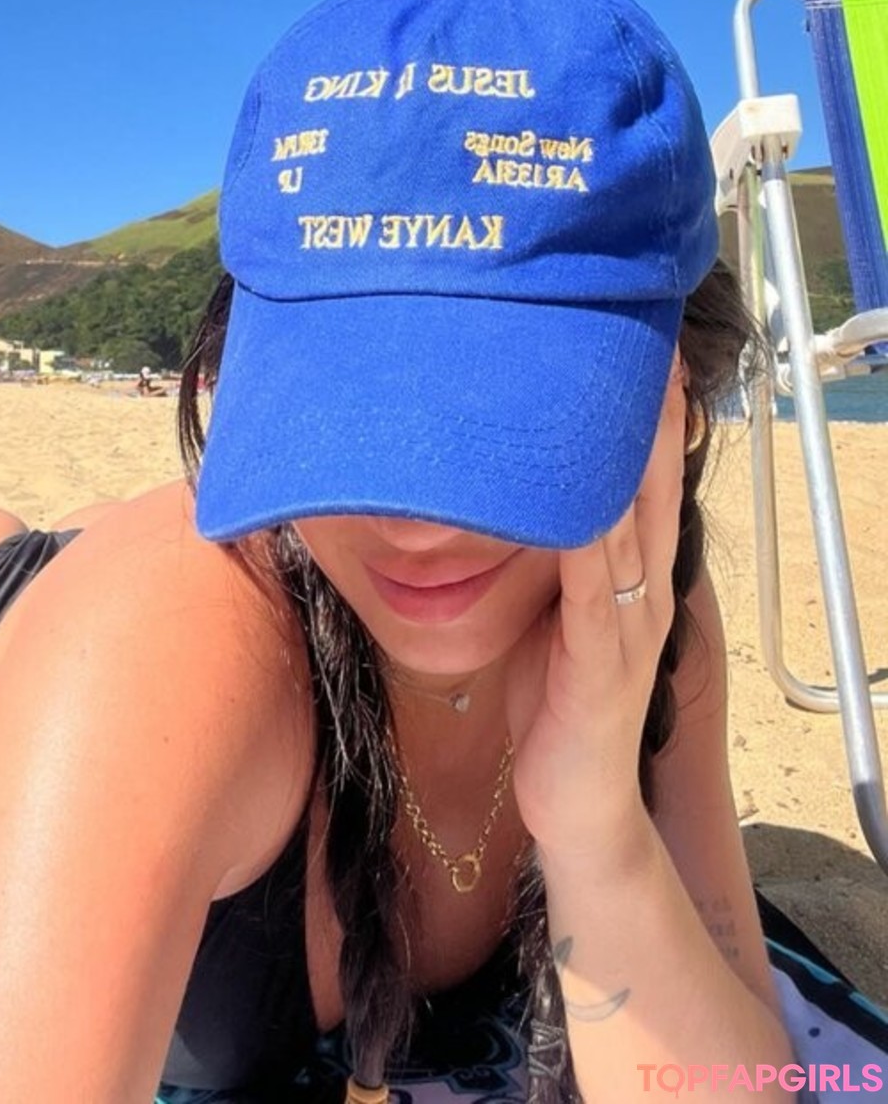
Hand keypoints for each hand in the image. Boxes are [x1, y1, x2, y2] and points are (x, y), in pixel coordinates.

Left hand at [502, 352, 687, 860]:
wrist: (578, 805)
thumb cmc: (555, 703)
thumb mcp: (554, 614)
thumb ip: (549, 557)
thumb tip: (504, 490)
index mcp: (630, 576)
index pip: (644, 481)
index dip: (649, 418)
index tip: (644, 353)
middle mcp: (641, 591)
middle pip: (649, 488)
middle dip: (650, 418)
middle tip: (649, 349)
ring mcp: (627, 626)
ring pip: (629, 526)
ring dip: (625, 462)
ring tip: (622, 398)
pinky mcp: (602, 664)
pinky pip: (596, 591)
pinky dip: (589, 543)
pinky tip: (580, 501)